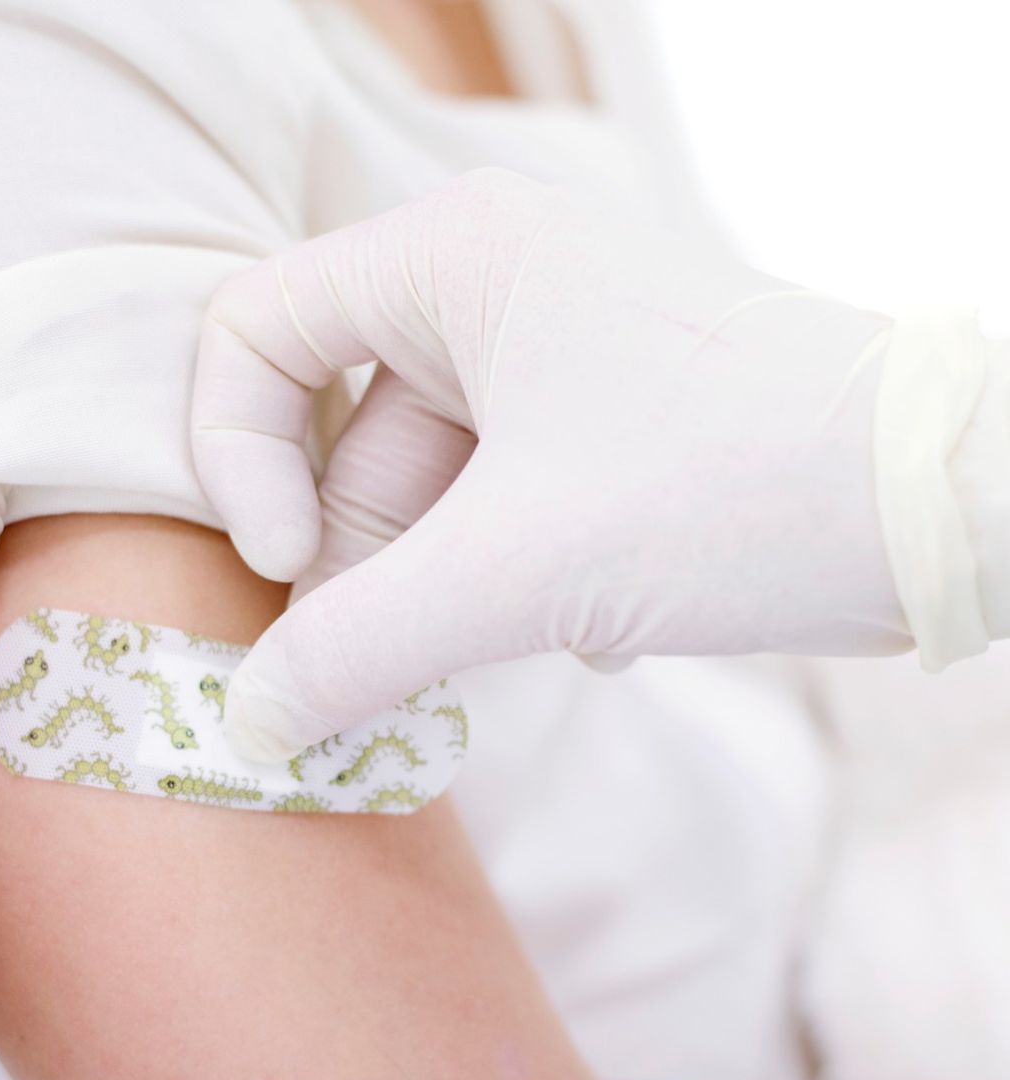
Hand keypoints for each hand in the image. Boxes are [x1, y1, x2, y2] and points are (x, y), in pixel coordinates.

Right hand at [192, 168, 910, 760]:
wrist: (939, 507)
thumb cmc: (730, 486)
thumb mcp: (517, 573)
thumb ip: (359, 647)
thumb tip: (251, 721)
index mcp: (453, 259)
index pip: (258, 332)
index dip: (238, 460)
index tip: (287, 570)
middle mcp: (498, 286)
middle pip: (348, 437)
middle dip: (358, 568)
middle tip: (378, 678)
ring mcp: (560, 356)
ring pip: (434, 489)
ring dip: (446, 594)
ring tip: (514, 650)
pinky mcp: (610, 423)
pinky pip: (507, 505)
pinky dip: (520, 582)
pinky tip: (601, 628)